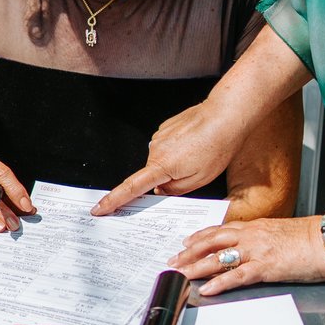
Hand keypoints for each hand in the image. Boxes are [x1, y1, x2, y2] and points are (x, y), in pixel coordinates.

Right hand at [91, 97, 238, 215]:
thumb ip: (174, 191)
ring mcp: (159, 137)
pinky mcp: (165, 128)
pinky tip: (195, 146)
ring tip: (199, 157)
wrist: (225, 115)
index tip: (99, 208)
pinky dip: (178, 152)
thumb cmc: (216, 146)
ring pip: (162, 162)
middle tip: (192, 175)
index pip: (132, 188)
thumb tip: (160, 192)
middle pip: (153, 176)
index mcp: (161, 166)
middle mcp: (155, 149)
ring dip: (175, 165)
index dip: (114, 200)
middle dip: (167, 181)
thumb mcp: (199, 180)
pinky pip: (168, 147)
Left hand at [172, 215, 324, 293]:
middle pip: (212, 242)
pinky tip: (208, 289)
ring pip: (219, 257)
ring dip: (197, 267)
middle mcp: (252, 235)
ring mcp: (258, 251)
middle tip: (173, 261)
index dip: (200, 237)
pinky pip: (238, 275)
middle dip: (190, 252)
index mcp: (257, 226)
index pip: (221, 229)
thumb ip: (266, 238)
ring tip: (180, 275)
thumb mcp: (284, 233)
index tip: (185, 243)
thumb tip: (257, 247)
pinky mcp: (267, 267)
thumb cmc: (314, 238)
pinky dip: (220, 282)